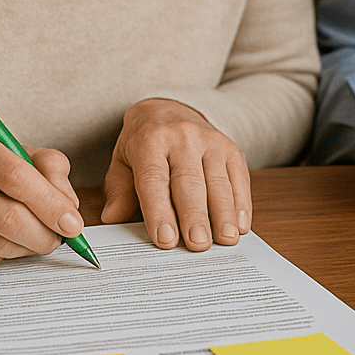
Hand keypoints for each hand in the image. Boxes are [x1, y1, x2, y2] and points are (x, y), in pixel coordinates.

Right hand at [0, 127, 83, 267]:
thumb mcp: (12, 152)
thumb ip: (49, 169)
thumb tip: (69, 207)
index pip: (16, 176)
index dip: (51, 204)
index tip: (73, 223)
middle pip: (9, 217)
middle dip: (45, 234)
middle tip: (60, 238)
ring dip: (27, 247)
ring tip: (34, 237)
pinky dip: (3, 255)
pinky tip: (1, 240)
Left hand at [100, 98, 250, 251]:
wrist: (169, 109)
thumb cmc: (144, 145)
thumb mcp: (123, 163)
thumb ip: (119, 192)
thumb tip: (112, 218)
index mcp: (150, 140)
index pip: (154, 179)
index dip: (159, 210)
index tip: (165, 239)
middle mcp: (182, 137)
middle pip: (189, 182)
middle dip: (194, 216)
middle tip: (197, 244)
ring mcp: (210, 141)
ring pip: (218, 181)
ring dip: (223, 213)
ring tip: (225, 239)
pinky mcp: (231, 148)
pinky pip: (239, 177)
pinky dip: (241, 204)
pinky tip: (240, 225)